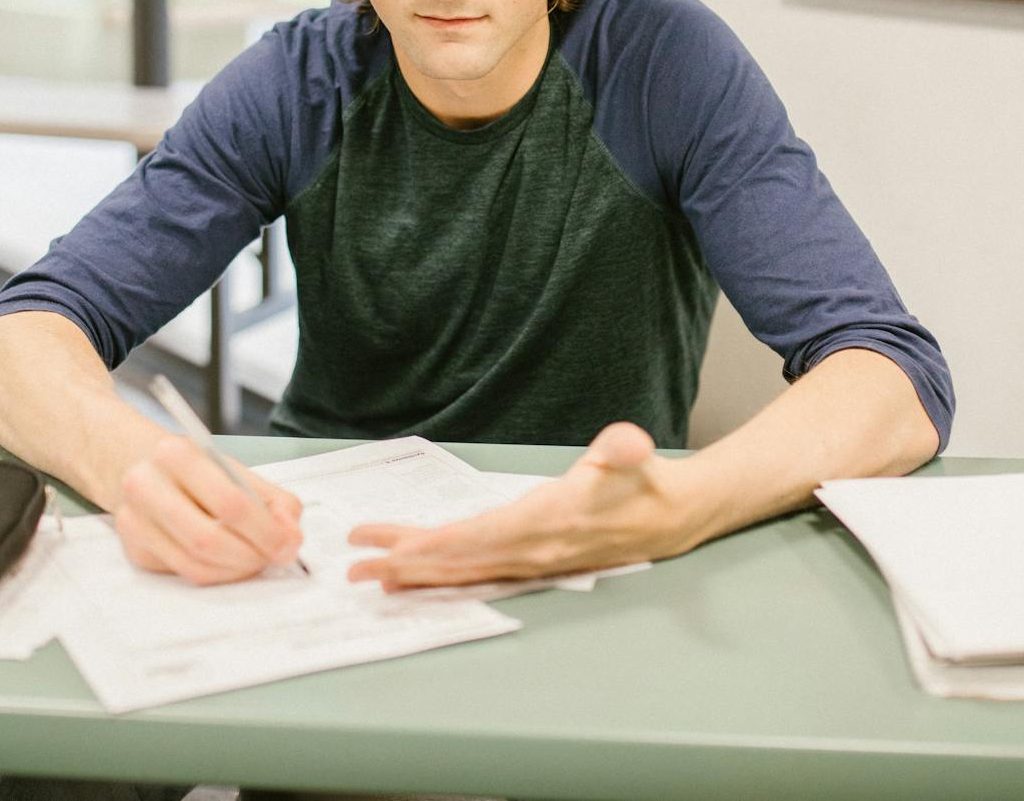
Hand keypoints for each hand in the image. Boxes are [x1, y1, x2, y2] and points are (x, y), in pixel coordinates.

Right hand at [112, 435, 304, 584]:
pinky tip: (228, 561)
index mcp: (177, 454)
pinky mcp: (134, 548)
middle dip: (251, 556)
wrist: (140, 465)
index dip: (265, 531)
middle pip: (208, 540)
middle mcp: (146, 485)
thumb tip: (290, 538)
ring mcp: (134, 520)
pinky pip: (183, 573)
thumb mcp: (236, 470)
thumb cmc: (196, 469)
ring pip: (194, 564)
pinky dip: (215, 573)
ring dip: (234, 570)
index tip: (288, 545)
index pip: (230, 503)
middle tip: (273, 558)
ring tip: (254, 560)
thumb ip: (274, 501)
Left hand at [345, 422, 702, 589]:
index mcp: (548, 523)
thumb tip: (627, 444)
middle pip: (457, 562)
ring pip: (460, 572)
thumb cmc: (641, 484)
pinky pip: (473, 574)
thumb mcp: (634, 458)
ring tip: (368, 576)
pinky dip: (438, 577)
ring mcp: (527, 563)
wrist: (668, 520)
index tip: (395, 550)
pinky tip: (409, 577)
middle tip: (356, 568)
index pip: (480, 537)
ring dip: (413, 575)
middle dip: (405, 565)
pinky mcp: (526, 563)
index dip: (436, 546)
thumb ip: (624, 450)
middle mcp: (532, 552)